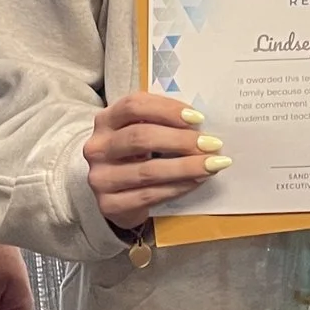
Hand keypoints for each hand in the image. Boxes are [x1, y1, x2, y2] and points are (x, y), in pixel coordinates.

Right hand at [83, 92, 225, 233]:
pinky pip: (149, 195)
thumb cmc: (135, 156)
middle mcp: (98, 147)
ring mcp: (100, 178)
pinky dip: (178, 187)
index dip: (167, 109)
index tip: (198, 119)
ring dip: (185, 167)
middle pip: (141, 137)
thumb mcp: (139, 131)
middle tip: (211, 144)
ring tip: (211, 164)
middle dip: (181, 140)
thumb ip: (161, 122)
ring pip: (148, 170)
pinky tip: (196, 182)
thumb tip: (201, 124)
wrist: (114, 194)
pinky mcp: (109, 204)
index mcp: (105, 120)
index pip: (134, 105)